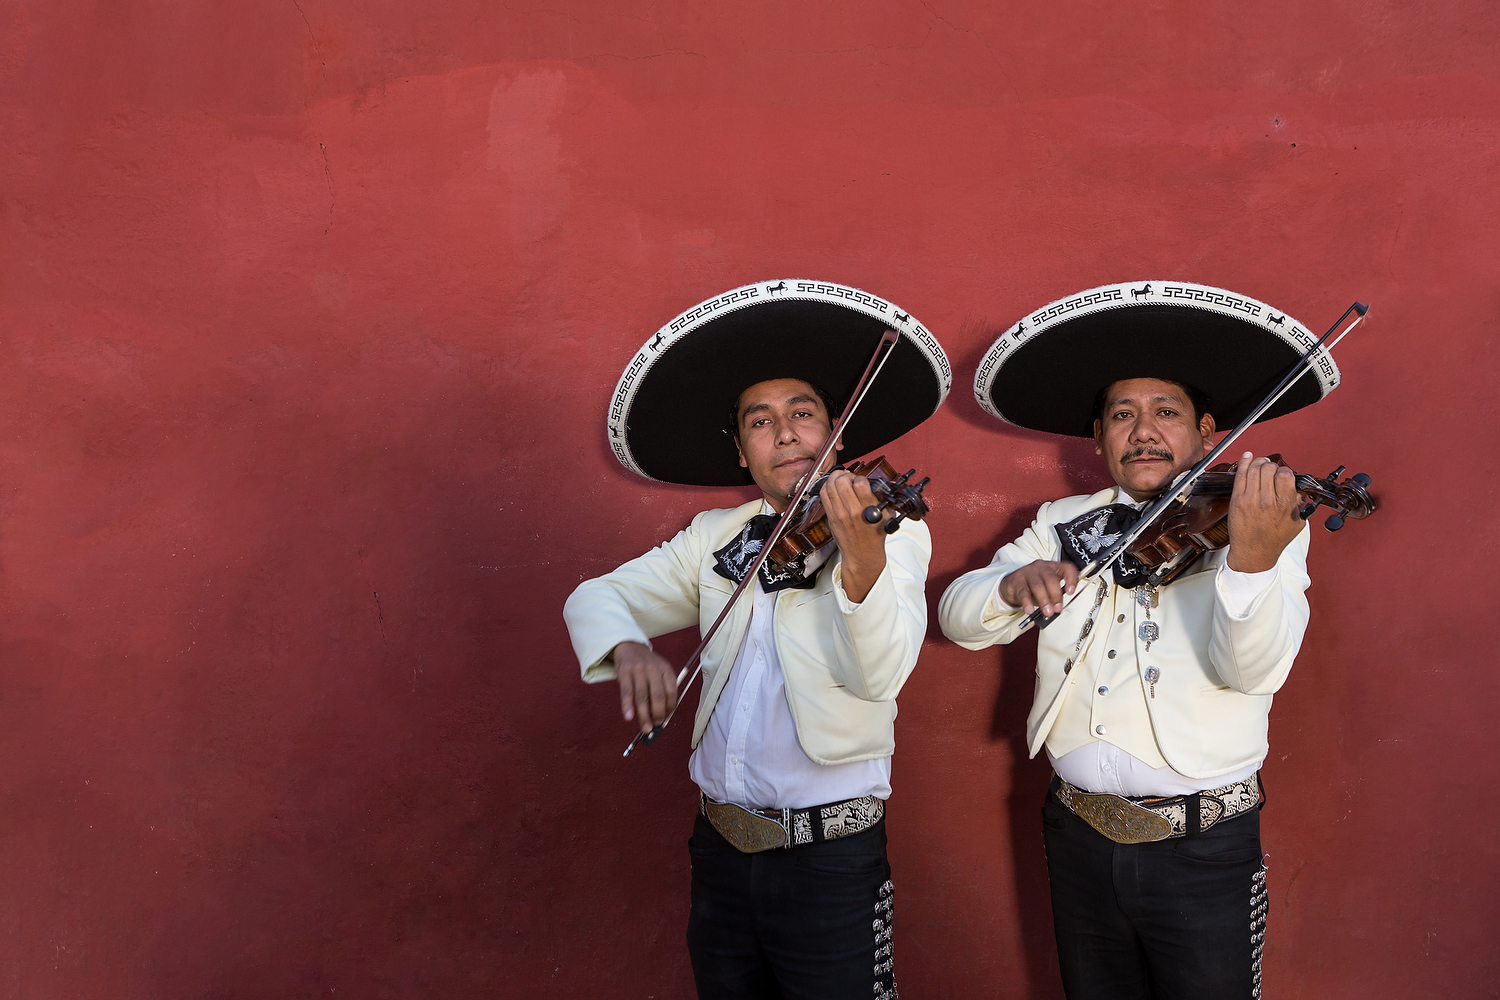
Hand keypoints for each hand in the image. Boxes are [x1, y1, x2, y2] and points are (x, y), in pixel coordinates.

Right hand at [613, 641, 677, 734]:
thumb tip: (663, 715)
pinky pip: (626, 692)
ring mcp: (638, 670)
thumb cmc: (647, 664)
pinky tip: (629, 717)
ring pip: (642, 697)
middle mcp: (653, 669)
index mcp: (666, 669)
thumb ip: (663, 689)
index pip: (671, 691)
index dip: (670, 707)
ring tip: (645, 728)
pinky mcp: (624, 672)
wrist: (630, 646)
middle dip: (658, 714)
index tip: (666, 718)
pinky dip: (627, 706)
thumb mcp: (660, 671)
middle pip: (658, 696)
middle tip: (656, 725)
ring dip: (644, 715)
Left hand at [820, 469, 889, 602]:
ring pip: (830, 485)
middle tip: (850, 478)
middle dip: (847, 475)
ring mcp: (838, 513)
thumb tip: (875, 485)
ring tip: (841, 478)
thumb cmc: (874, 537)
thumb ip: (882, 499)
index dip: (861, 477)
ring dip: (836, 478)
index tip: (863, 481)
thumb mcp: (886, 517)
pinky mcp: (830, 516)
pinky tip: (833, 486)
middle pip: (842, 481)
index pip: (860, 483)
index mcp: (868, 510)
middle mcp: (851, 510)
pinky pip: (824, 495)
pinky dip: (827, 486)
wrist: (862, 555)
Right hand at [998, 560, 1079, 616]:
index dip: (1071, 579)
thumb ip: (1054, 598)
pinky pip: (1023, 592)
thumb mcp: (1047, 590)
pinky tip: (1030, 610)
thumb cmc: (1033, 587)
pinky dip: (1027, 602)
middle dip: (1056, 595)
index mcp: (1053, 568)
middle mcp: (1042, 567)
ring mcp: (1028, 572)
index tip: (1071, 592)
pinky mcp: (1017, 580)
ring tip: (1047, 612)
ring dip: (1044, 600)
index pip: (1066, 568)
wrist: (1012, 584)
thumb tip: (1057, 609)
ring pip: (1038, 585)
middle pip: (1051, 578)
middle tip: (1058, 608)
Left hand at [1226, 452, 1305, 572]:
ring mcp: (1250, 499)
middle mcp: (1268, 500)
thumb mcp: (1296, 523)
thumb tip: (1298, 488)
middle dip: (1270, 466)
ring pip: (1254, 469)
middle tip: (1269, 469)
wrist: (1254, 553)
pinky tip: (1247, 457)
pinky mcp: (1237, 501)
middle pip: (1269, 469)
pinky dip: (1244, 463)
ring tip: (1259, 463)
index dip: (1284, 471)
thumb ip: (1299, 504)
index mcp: (1285, 504)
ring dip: (1258, 462)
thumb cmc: (1274, 539)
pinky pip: (1240, 476)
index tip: (1281, 474)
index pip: (1286, 474)